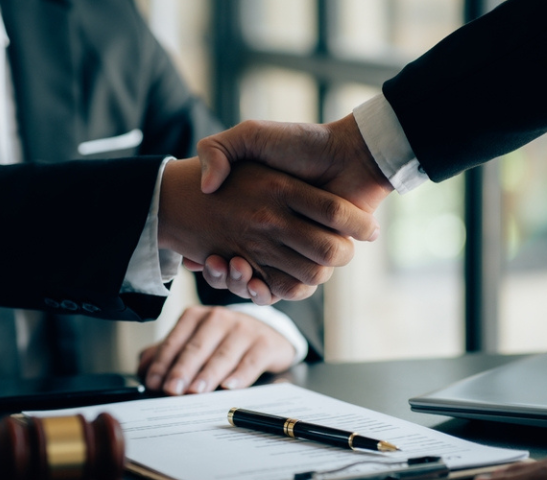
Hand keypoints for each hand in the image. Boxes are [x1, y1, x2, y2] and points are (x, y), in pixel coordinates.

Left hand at [137, 306, 296, 394]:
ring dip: (208, 375)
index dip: (162, 364)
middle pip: (196, 348)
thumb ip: (167, 356)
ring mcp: (243, 329)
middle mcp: (219, 318)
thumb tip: (144, 371)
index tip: (154, 383)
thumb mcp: (194, 344)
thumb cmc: (221, 343)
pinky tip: (229, 387)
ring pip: (222, 355)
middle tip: (171, 390)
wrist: (265, 337)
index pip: (175, 342)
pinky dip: (240, 375)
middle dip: (182, 370)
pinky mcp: (265, 343)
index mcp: (195, 317)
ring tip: (196, 392)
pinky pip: (250, 361)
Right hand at [194, 115, 393, 299]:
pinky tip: (253, 281)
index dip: (208, 260)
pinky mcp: (316, 260)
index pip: (221, 245)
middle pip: (238, 272)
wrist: (351, 152)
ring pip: (259, 284)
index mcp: (258, 211)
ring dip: (241, 284)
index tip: (195, 259)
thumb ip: (220, 149)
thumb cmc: (302, 142)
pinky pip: (288, 289)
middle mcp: (274, 233)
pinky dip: (268, 292)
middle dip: (223, 276)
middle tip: (217, 263)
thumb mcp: (252, 135)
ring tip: (234, 267)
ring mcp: (296, 249)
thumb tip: (206, 187)